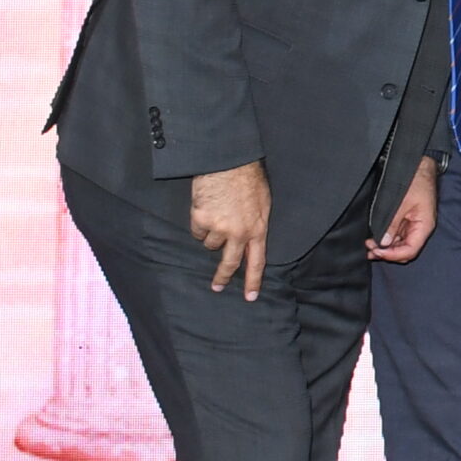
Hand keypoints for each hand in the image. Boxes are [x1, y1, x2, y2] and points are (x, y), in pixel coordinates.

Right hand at [191, 161, 273, 299]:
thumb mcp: (262, 204)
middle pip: (230, 262)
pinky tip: (206, 208)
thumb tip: (249, 240)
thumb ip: (256, 224)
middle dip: (223, 277)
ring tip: (217, 213)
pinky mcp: (201, 220)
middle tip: (217, 287)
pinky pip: (197, 231)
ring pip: (210, 244)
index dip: (253, 280)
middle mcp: (239, 233)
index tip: (250, 297)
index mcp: (258, 229)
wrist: (228, 163)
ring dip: (211, 234)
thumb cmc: (248, 180)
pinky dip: (199, 223)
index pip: (257, 261)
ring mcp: (219, 228)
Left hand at [367, 157, 439, 263]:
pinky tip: (377, 237)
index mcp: (424, 226)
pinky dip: (387, 238)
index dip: (392, 255)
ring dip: (386, 246)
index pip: (410, 251)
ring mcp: (414, 225)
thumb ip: (392, 224)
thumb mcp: (401, 203)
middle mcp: (420, 228)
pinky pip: (398, 235)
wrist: (419, 166)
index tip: (377, 251)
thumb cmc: (415, 181)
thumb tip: (383, 242)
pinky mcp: (408, 220)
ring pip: (400, 244)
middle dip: (387, 253)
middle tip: (370, 250)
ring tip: (370, 244)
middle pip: (405, 251)